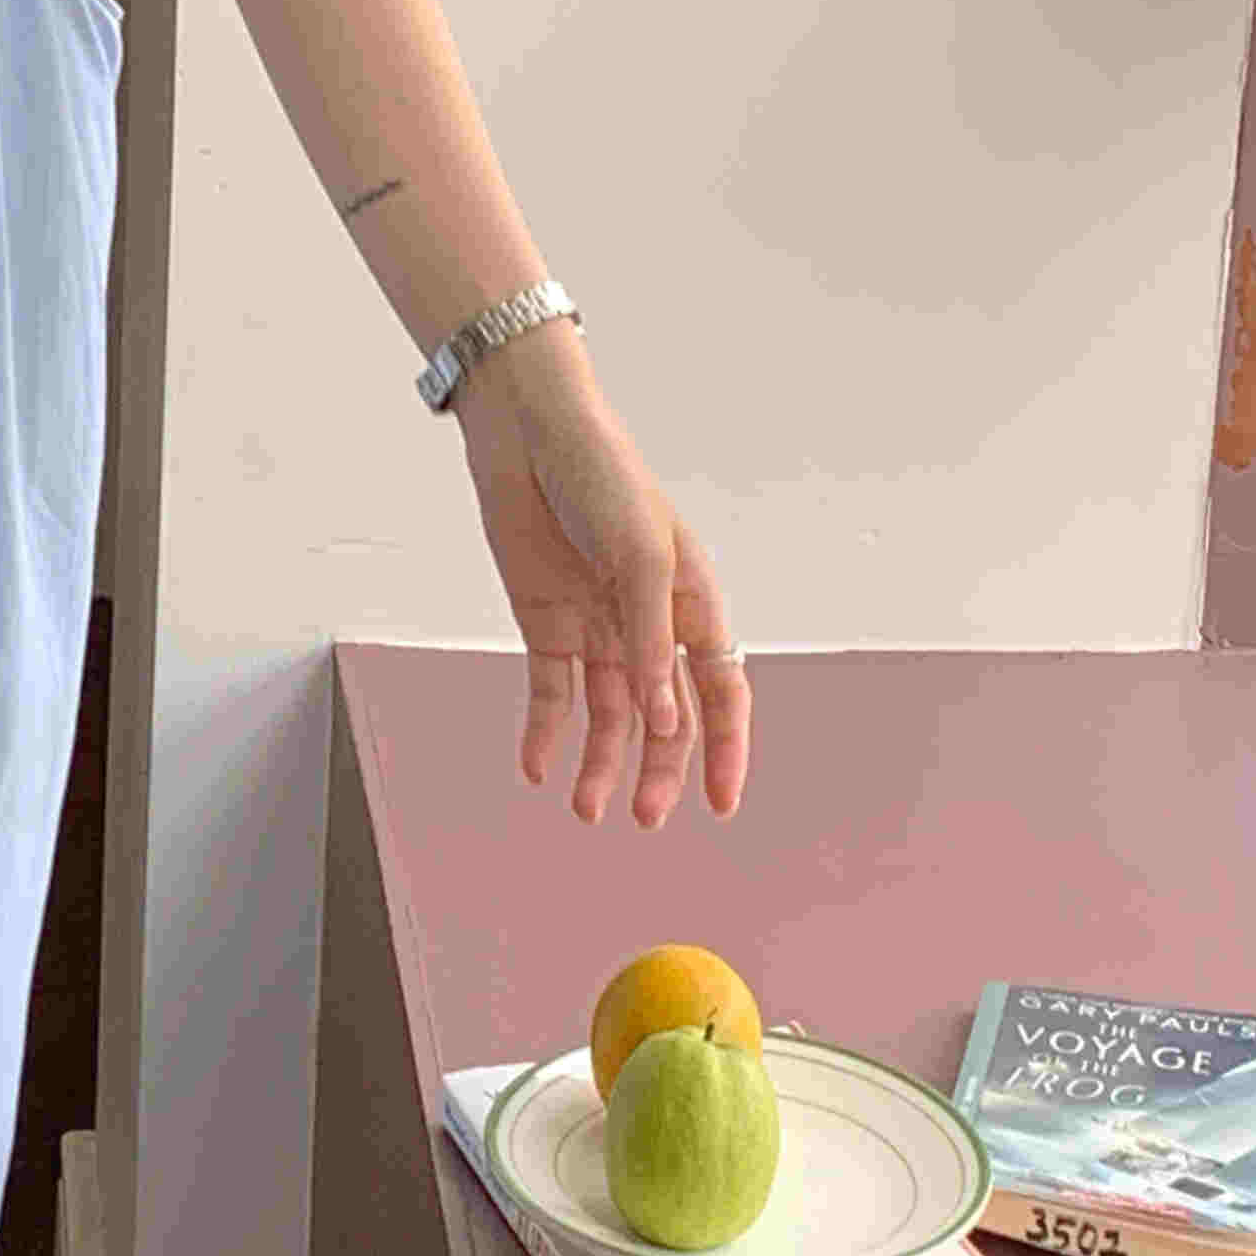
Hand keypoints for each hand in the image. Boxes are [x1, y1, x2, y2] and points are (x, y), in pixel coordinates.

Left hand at [450, 328, 751, 827]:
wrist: (529, 435)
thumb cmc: (602, 477)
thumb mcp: (641, 554)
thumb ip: (651, 638)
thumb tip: (663, 722)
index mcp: (692, 603)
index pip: (722, 690)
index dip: (727, 749)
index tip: (722, 807)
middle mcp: (649, 624)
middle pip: (663, 717)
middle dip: (658, 771)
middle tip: (643, 820)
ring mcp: (597, 628)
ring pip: (608, 716)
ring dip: (600, 764)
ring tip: (586, 810)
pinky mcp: (547, 625)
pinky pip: (551, 693)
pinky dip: (545, 732)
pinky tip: (536, 768)